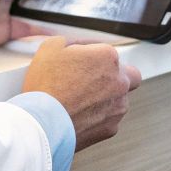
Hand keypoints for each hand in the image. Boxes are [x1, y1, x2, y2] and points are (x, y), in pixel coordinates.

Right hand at [22, 38, 143, 149]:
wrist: (42, 123)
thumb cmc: (46, 86)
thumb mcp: (51, 47)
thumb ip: (73, 42)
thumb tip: (80, 47)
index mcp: (107, 58)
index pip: (109, 51)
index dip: (94, 57)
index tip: (82, 63)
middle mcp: (119, 82)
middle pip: (127, 75)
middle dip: (114, 76)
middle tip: (93, 80)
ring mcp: (118, 106)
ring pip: (120, 99)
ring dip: (106, 98)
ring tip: (80, 100)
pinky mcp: (111, 128)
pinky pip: (109, 118)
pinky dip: (98, 117)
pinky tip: (79, 114)